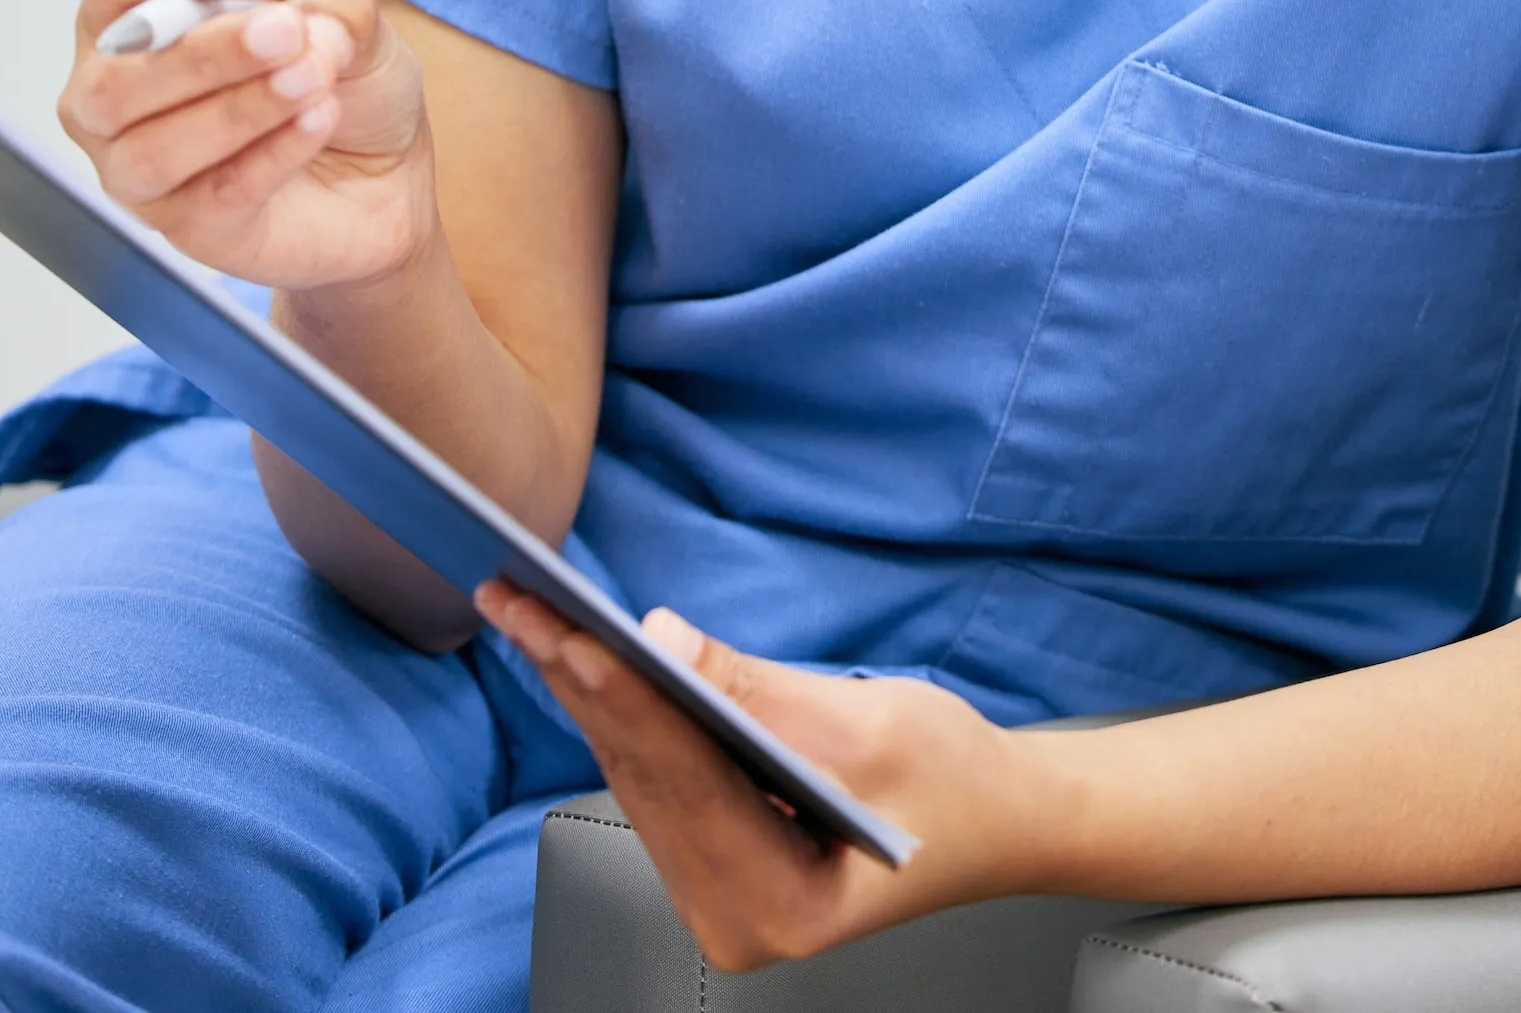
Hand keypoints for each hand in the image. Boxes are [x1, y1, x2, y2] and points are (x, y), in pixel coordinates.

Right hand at [56, 0, 434, 290]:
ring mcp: (138, 171)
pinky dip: (270, 155)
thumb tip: (307, 20)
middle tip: (289, 32)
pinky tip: (317, 122)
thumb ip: (331, 5)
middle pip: (113, 75)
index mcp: (133, 18)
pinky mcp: (187, 229)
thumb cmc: (337, 81)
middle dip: (207, 50)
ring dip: (238, 108)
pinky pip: (212, 195)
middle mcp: (111, 97)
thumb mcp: (352, 22)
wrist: (385, 175)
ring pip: (151, 149)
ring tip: (312, 80)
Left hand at [478, 584, 1068, 967]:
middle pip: (643, 780)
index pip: (687, 783)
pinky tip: (579, 659)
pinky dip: (621, 713)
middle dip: (579, 681)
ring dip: (584, 691)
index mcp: (783, 904)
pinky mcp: (713, 866)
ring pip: (636, 777)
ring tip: (529, 616)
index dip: (628, 698)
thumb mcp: (870, 725)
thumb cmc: (958, 784)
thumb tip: (662, 641)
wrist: (1003, 823)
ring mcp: (717, 901)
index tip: (569, 630)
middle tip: (517, 601)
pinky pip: (655, 780)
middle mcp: (733, 920)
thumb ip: (755, 691)